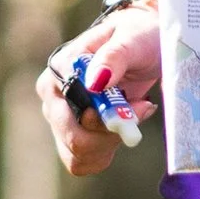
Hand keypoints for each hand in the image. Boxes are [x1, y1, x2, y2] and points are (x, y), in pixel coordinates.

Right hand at [35, 2, 163, 178]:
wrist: (145, 45)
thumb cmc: (138, 36)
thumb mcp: (133, 39)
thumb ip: (114, 57)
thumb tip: (95, 82)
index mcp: (60, 69)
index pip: (70, 112)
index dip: (104, 121)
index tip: (142, 105)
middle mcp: (53, 95)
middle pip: (73, 139)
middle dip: (111, 134)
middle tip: (141, 110)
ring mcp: (60, 117)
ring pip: (77, 155)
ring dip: (109, 144)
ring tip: (130, 119)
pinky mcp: (71, 133)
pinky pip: (81, 162)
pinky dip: (105, 153)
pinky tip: (120, 131)